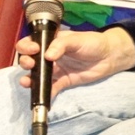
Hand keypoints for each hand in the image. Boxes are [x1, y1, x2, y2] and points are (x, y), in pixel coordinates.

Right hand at [14, 25, 134, 97]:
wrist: (110, 56)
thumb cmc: (92, 42)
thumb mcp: (76, 39)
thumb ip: (61, 45)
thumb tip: (47, 56)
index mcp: (49, 42)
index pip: (31, 43)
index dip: (27, 46)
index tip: (33, 50)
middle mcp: (48, 56)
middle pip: (29, 59)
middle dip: (25, 62)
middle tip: (30, 64)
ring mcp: (55, 69)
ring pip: (37, 75)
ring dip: (30, 79)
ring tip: (27, 82)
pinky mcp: (63, 81)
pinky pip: (51, 88)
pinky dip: (45, 93)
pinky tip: (42, 95)